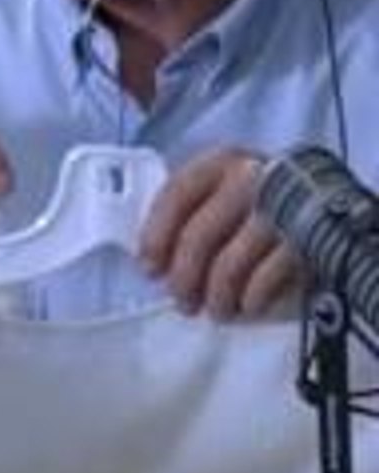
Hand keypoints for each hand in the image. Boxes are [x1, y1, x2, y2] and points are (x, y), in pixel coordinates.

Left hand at [139, 148, 302, 318]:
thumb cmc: (256, 202)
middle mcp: (250, 178)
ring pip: (230, 264)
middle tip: (182, 301)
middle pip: (198, 237)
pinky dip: (252, 298)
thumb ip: (186, 216)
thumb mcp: (220, 194)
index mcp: (220, 162)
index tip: (149, 268)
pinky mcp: (307, 238)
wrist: (324, 202)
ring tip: (216, 310)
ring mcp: (281, 207)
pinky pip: (266, 278)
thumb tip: (153, 262)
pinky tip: (247, 306)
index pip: (175, 196)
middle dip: (184, 278)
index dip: (155, 236)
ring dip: (217, 296)